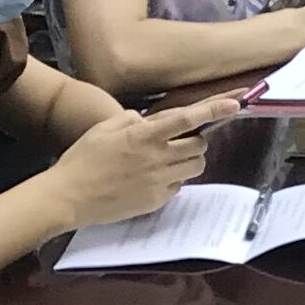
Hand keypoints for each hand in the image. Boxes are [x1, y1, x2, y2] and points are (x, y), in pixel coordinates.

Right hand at [49, 92, 241, 224]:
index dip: (214, 109)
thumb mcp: (104, 129)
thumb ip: (131, 120)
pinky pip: (179, 187)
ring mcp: (159, 181)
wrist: (68, 197)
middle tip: (181, 141)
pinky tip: (152, 179)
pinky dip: (173, 180)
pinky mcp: (156, 200)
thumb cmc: (82, 160)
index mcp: (144, 136)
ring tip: (168, 160)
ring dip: (189, 160)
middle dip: (196, 140)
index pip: (188, 118)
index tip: (236, 104)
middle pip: (199, 145)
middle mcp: (157, 158)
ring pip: (195, 167)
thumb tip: (147, 121)